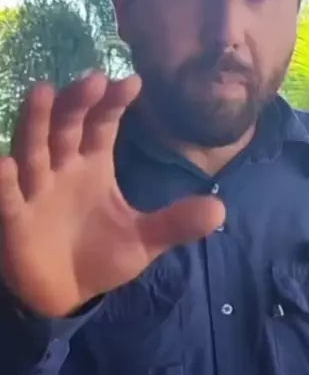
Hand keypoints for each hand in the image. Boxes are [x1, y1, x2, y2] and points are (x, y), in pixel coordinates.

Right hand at [0, 72, 224, 317]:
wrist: (67, 295)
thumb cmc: (101, 256)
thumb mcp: (144, 241)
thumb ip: (176, 223)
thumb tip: (221, 209)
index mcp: (93, 165)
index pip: (103, 125)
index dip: (113, 103)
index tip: (132, 82)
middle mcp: (62, 168)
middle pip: (66, 127)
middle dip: (77, 103)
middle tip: (93, 79)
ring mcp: (35, 191)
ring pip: (32, 150)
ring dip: (36, 122)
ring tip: (42, 91)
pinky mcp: (15, 220)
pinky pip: (9, 198)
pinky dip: (6, 182)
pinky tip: (6, 163)